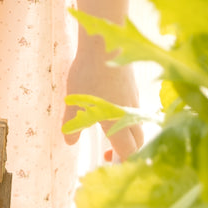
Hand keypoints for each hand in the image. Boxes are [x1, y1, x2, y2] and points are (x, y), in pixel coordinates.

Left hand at [64, 42, 144, 161]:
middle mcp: (130, 115)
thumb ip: (73, 125)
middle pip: (138, 143)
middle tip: (107, 154)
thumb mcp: (74, 102)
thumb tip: (69, 142)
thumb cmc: (89, 74)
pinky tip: (110, 109)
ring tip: (106, 131)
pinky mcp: (134, 87)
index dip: (121, 165)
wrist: (106, 43)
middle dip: (127, 153)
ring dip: (126, 135)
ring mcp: (134, 100)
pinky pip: (134, 111)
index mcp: (117, 123)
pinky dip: (126, 119)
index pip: (129, 154)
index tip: (107, 164)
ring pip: (137, 125)